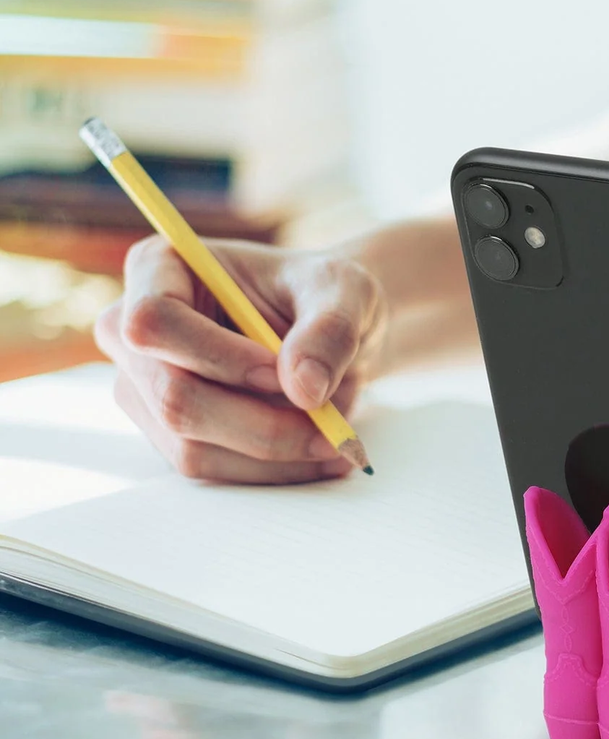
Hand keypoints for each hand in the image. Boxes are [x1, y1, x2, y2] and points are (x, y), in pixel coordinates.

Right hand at [94, 236, 386, 483]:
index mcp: (159, 268)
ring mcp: (144, 389)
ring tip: (337, 439)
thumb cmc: (327, 295)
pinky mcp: (169, 433)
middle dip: (260, 423)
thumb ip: (330, 329)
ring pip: (191, 446)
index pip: (153, 321)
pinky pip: (211, 469)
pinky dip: (271, 470)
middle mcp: (132, 331)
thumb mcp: (347, 291)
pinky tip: (320, 455)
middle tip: (332, 427)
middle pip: (173, 396)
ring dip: (273, 452)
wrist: (329, 333)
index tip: (281, 371)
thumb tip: (304, 390)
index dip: (216, 355)